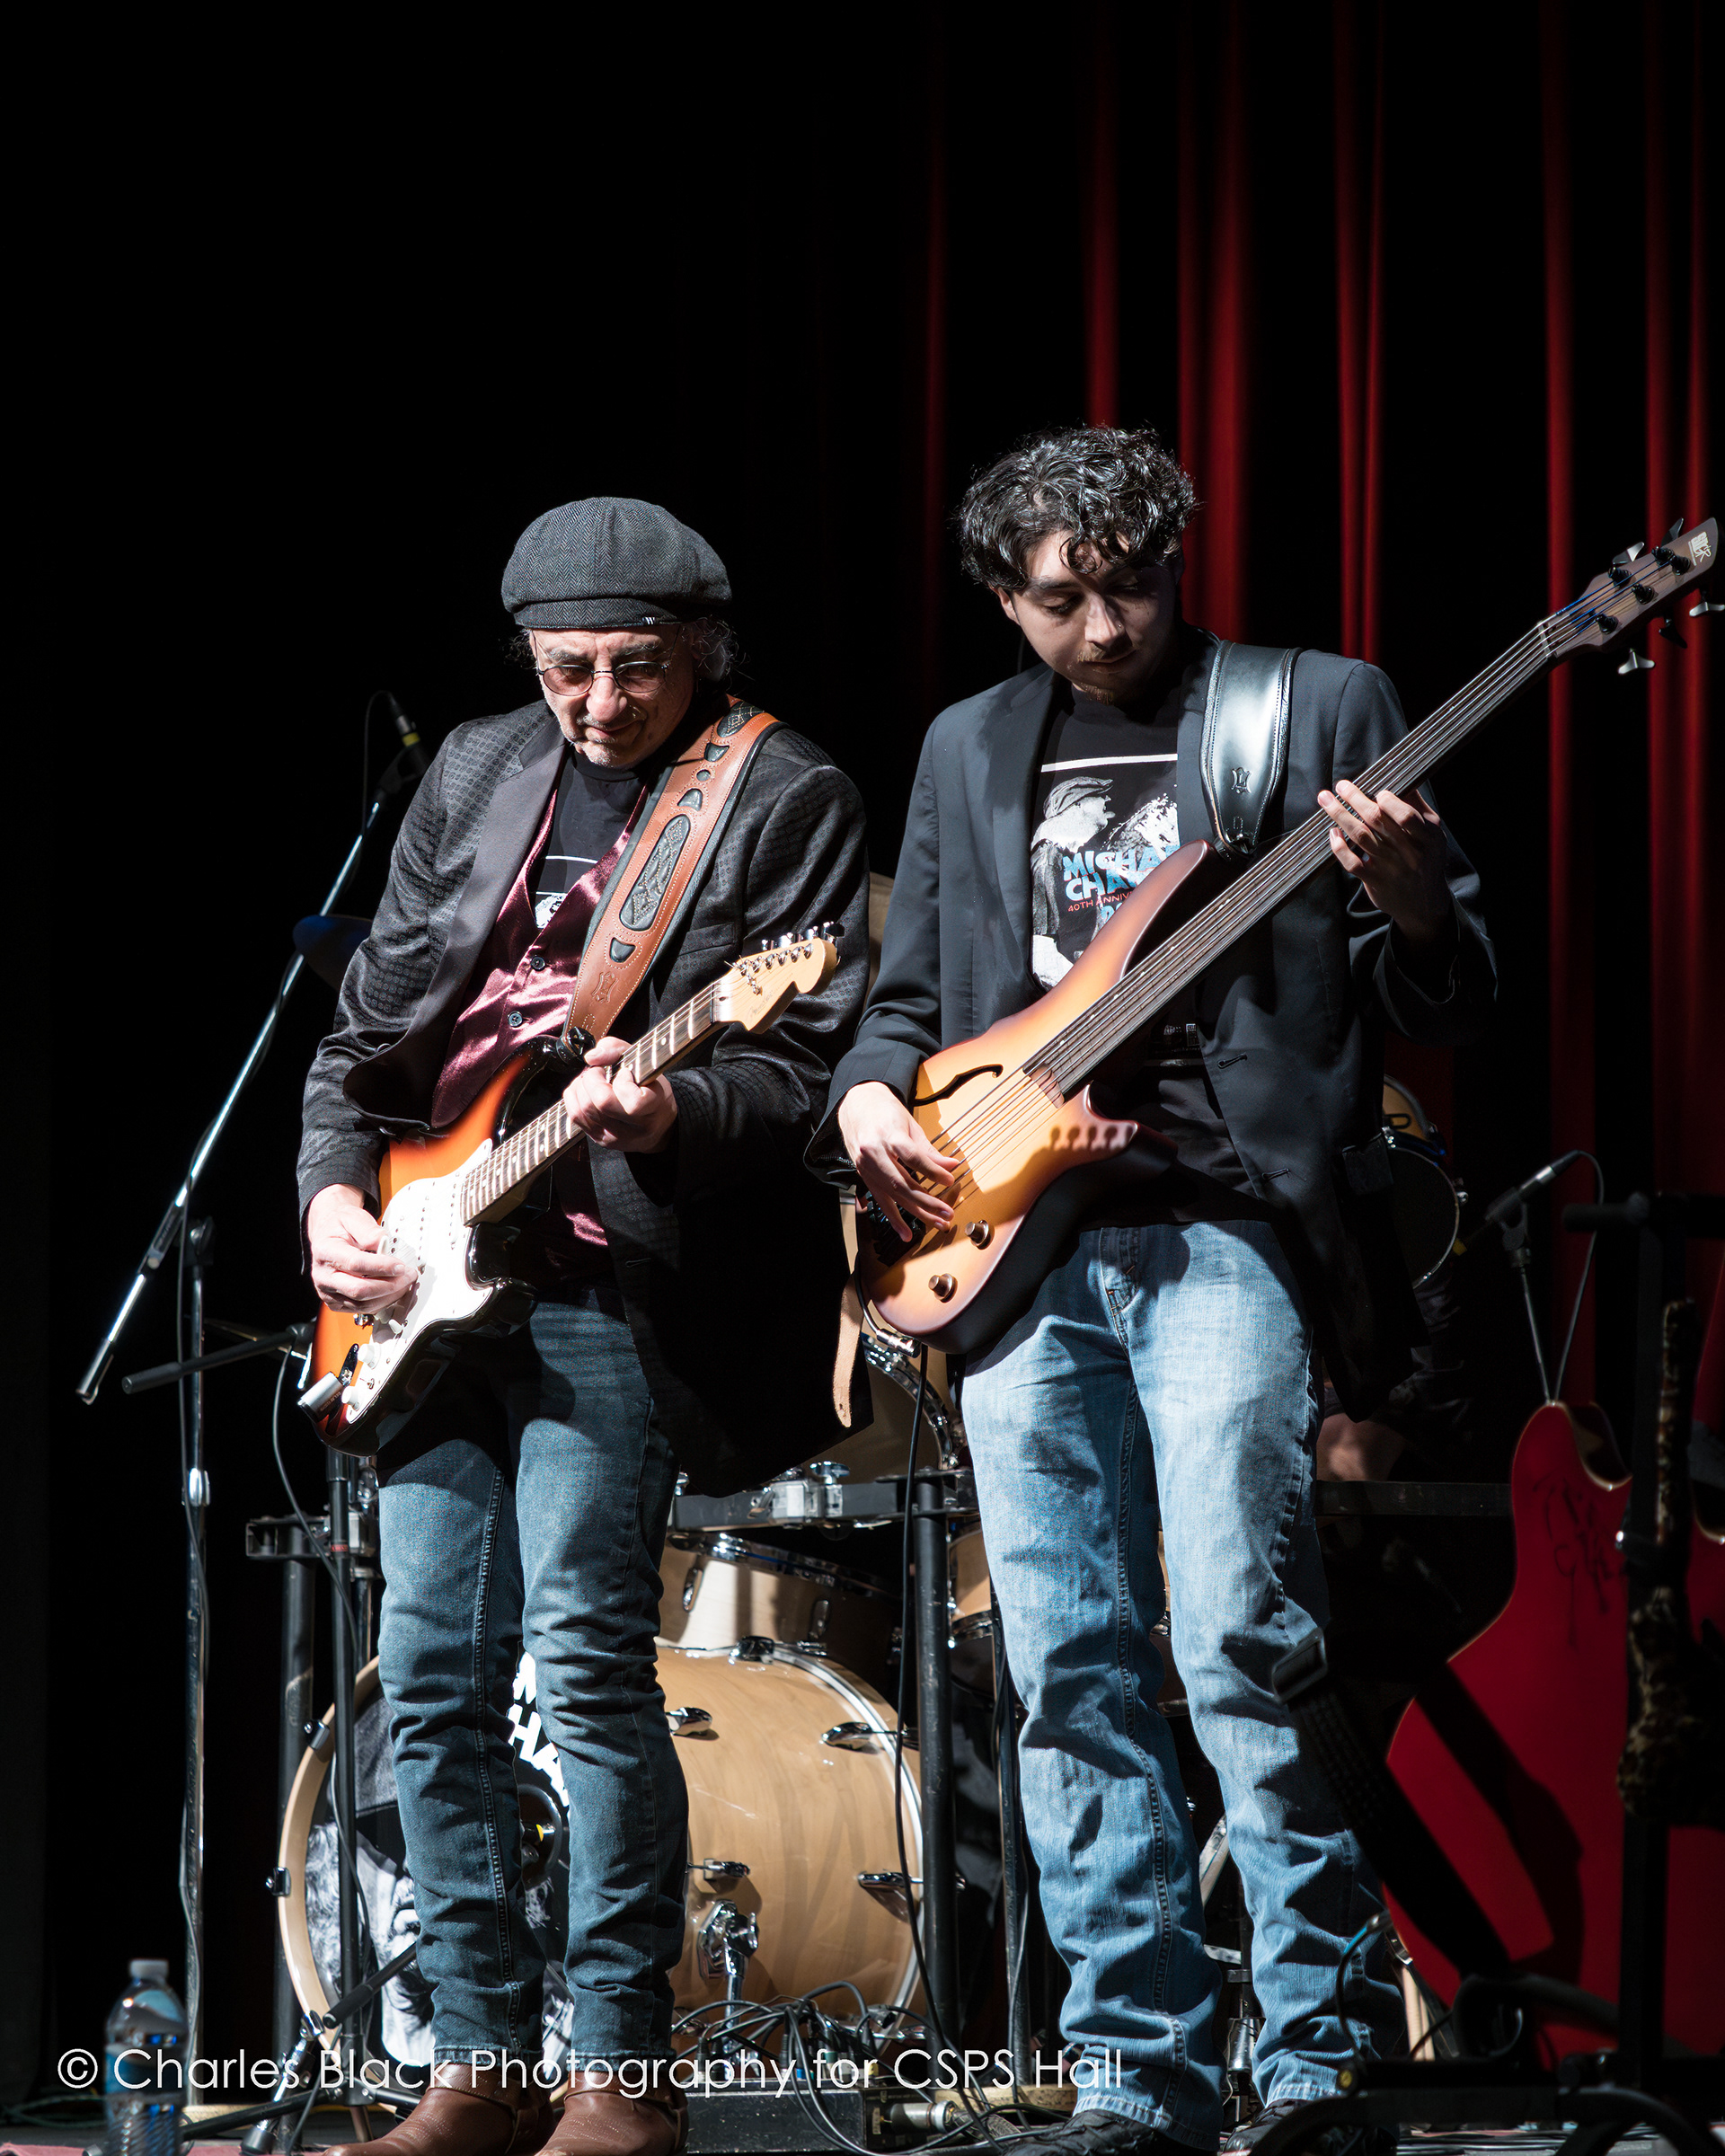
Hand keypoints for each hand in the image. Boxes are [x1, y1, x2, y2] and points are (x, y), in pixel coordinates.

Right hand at [308, 1184, 416, 1313]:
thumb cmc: (340, 1226)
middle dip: (390, 1285)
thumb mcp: (354, 1218)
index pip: (355, 1264)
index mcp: (325, 1252)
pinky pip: (363, 1309)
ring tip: (405, 1283)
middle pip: (359, 1290)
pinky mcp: (336, 1303)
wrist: (327, 1234)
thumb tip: (384, 1243)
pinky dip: (382, 1302)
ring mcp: (328, 1292)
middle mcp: (323, 1276)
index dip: (382, 1267)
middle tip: (409, 1275)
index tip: (401, 1266)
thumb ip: (370, 1231)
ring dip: (389, 1296)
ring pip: (363, 1304)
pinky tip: (394, 1291)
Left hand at [562, 1036, 677, 1153]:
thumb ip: (617, 1050)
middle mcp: (634, 1128)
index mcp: (652, 1109)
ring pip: (583, 1110)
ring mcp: (615, 1137)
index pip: (632, 1101)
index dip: (623, 1080)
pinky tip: (584, 1091)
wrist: (658, 1125)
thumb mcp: (643, 1063)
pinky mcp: (600, 1139)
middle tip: (599, 1071)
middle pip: (600, 1104)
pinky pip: (576, 1117)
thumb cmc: (651, 1089)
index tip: (625, 1073)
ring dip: (580, 1087)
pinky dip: (574, 1098)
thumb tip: (591, 1057)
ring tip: (590, 1079)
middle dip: (592, 1079)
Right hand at [836, 1081, 958, 1241]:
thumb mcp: (910, 1125)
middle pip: (902, 1182)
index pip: (912, 1157)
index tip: (949, 1180)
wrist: (856, 1105)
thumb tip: (951, 1166)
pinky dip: (893, 1218)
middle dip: (927, 1201)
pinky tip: (905, 1232)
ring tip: (937, 1222)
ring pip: (893, 1194)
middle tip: (947, 1212)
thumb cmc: (885, 1112)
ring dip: (916, 1212)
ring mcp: (866, 1166)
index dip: (932, 1171)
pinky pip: (880, 1200)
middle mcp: (874, 1152)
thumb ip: (929, 1150)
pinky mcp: (864, 1175)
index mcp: (888, 1134)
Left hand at [1317, 778, 1451, 944]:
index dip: (1388, 801)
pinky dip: (1339, 847)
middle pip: (1377, 821)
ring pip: (1361, 837)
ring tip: (1326, 800)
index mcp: (1426, 837)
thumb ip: (1418, 807)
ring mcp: (1390, 868)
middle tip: (1341, 786)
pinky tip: (1332, 833)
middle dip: (1355, 799)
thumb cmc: (1426, 859)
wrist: (1424, 903)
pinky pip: (1352, 863)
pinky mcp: (1375, 881)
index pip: (1405, 816)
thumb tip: (1403, 780)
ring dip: (1340, 816)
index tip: (1376, 790)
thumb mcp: (1434, 833)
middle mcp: (1408, 852)